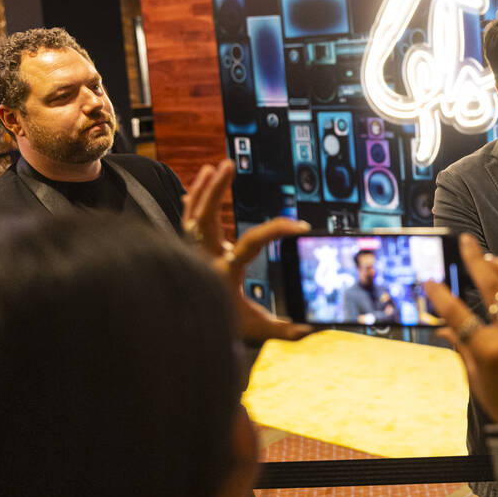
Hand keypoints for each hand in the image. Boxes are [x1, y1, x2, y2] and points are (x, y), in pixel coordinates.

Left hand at [182, 160, 313, 341]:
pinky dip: (191, 200)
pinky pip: (188, 219)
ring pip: (193, 214)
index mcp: (224, 272)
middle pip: (205, 217)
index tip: (299, 226)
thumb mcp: (256, 328)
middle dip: (215, 189)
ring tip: (216, 167)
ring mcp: (194, 252)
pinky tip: (194, 185)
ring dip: (203, 188)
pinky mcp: (190, 251)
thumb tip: (311, 329)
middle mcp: (205, 258)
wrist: (187, 328)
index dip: (277, 229)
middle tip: (227, 166)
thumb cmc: (222, 326)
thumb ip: (283, 330)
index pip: (253, 241)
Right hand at [425, 234, 497, 422]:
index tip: (430, 281)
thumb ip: (461, 348)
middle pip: (490, 288)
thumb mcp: (477, 380)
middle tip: (467, 244)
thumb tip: (442, 328)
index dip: (440, 295)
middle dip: (475, 260)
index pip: (457, 314)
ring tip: (493, 258)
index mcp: (488, 353)